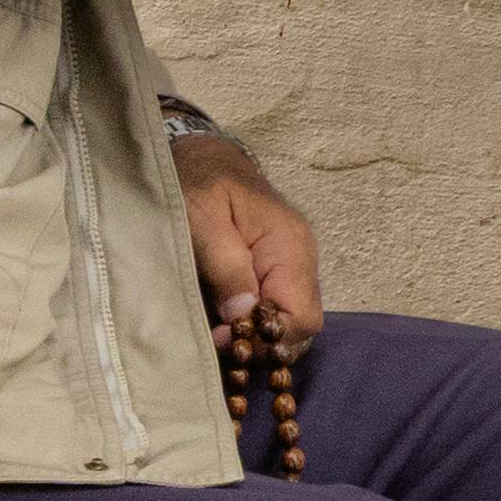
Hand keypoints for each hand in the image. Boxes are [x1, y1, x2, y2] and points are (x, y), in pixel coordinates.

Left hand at [177, 132, 320, 354]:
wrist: (202, 156)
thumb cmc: (198, 181)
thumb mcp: (202, 217)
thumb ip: (225, 264)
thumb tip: (242, 314)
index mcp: (289, 247)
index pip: (301, 317)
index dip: (265, 339)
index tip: (222, 339)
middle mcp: (299, 262)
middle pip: (299, 328)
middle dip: (261, 345)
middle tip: (216, 342)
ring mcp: (288, 269)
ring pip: (287, 325)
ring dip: (254, 338)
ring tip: (215, 335)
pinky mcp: (272, 274)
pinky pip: (272, 312)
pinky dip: (250, 326)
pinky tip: (221, 324)